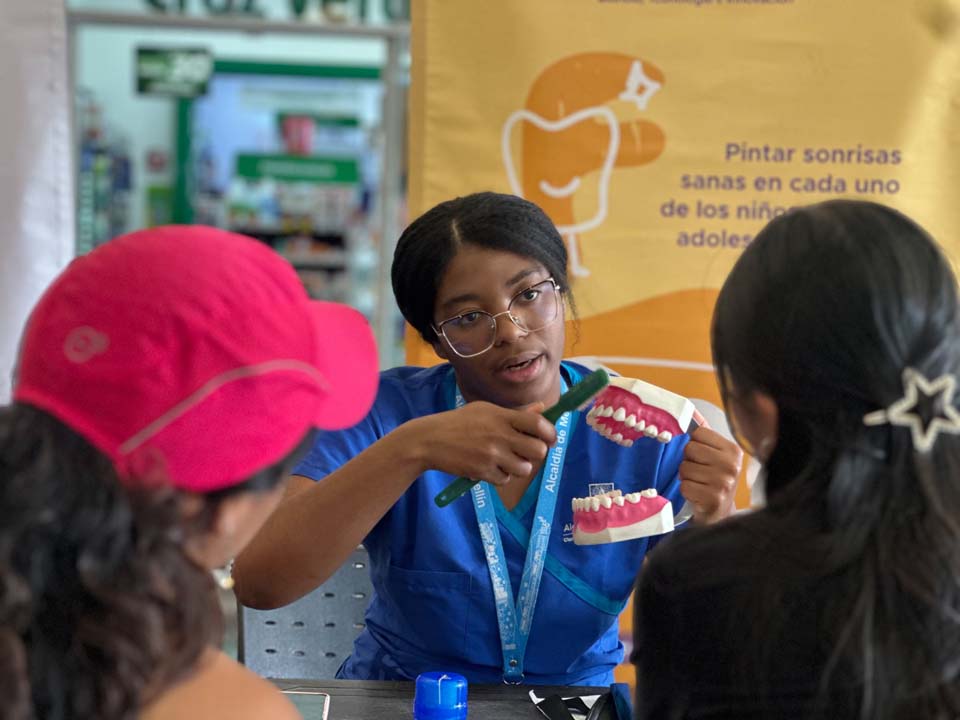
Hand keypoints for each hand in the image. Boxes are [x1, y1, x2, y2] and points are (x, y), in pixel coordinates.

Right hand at [412, 401, 556, 485]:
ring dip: (518, 467)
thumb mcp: (486, 410)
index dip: (550, 433)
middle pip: (538, 450)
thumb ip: (515, 413)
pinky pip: (505, 479)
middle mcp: (499, 435)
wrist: (430, 440)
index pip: (539, 424)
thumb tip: (543, 408)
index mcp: (502, 416)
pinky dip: (501, 476)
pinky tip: (489, 466)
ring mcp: (491, 455)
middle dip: (536, 453)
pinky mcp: (482, 471)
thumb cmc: (459, 423)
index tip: (549, 438)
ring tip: (504, 460)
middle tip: (526, 451)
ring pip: (524, 469)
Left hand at [679, 426, 742, 523]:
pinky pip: (684, 486)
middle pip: (689, 449)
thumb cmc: (714, 480)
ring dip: (686, 477)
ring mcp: (723, 482)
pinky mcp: (713, 498)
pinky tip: (698, 495)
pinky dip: (686, 490)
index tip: (703, 458)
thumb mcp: (715, 455)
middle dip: (689, 461)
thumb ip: (703, 434)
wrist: (720, 514)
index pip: (698, 433)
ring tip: (699, 484)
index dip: (694, 446)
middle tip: (700, 473)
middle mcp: (732, 465)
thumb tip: (690, 410)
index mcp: (733, 450)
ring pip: (684, 468)